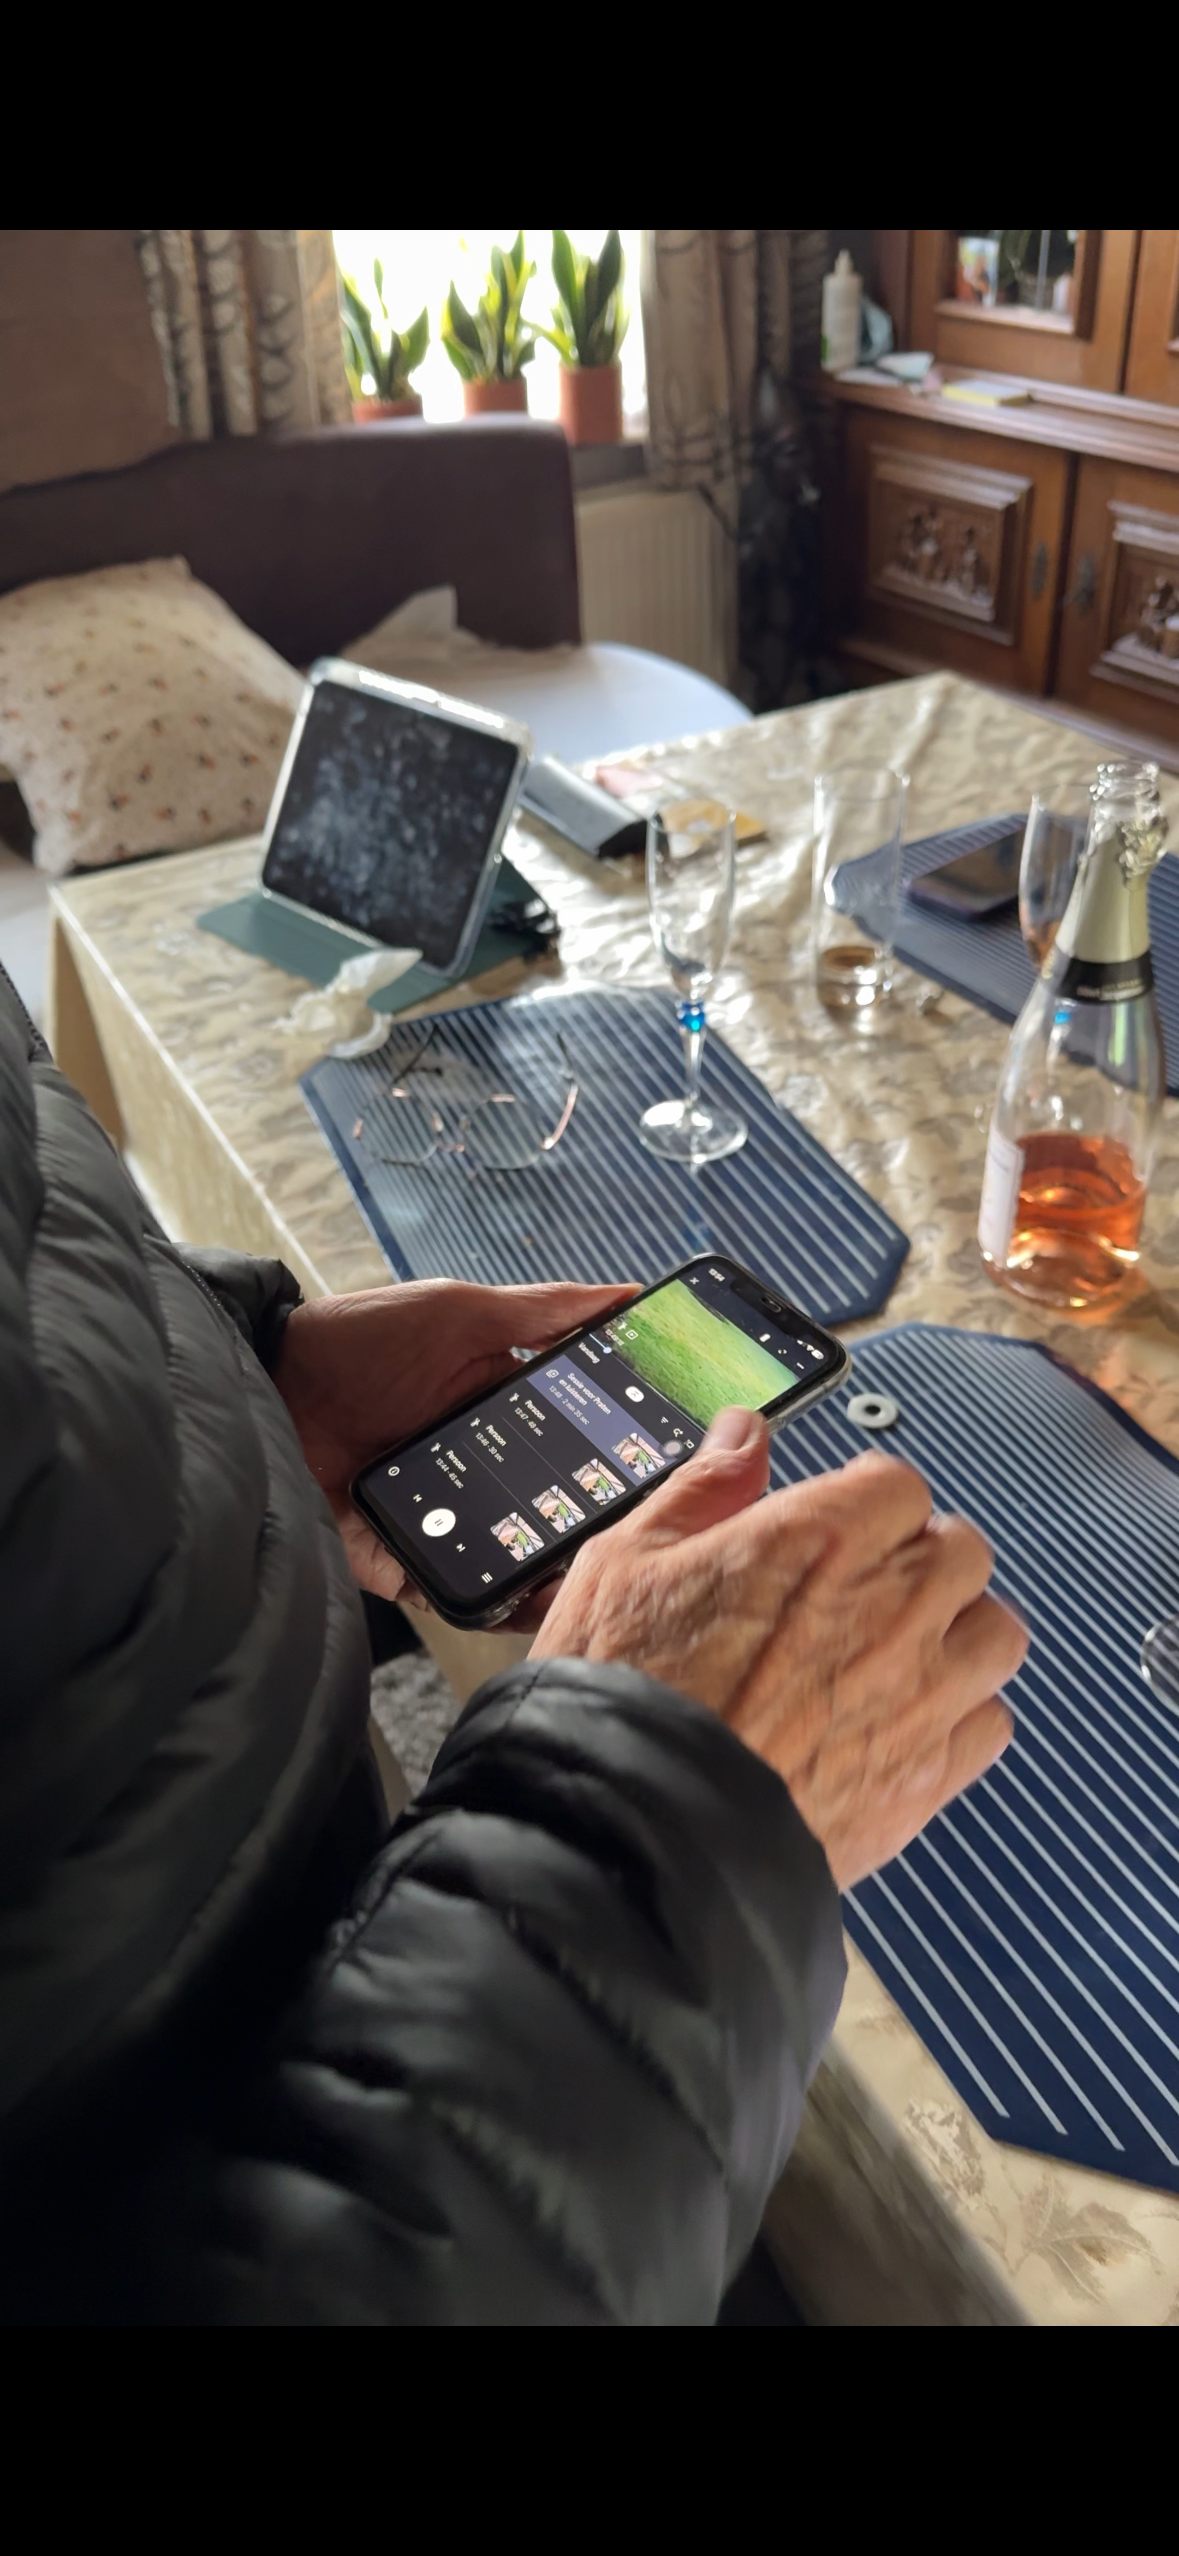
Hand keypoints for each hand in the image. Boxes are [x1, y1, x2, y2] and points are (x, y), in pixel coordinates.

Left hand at [274, 1278, 634, 1603]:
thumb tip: (629, 1296)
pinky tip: (535, 1604)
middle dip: (600, 1527)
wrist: (264, 1384)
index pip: (579, 1445)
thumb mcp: (461, 1312)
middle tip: (651, 1536)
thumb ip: (543, 1310)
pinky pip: (459, 1594)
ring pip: (517, 1560)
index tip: (677, 1469)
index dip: (624, 1460)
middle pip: (555, 1511)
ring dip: (558, 1572)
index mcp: (501, 1412)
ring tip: (603, 1580)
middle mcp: (479, 1473)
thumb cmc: (359, 1338)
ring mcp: (444, 1522)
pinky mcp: (404, 1561)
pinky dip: (496, 1605)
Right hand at [531, 1407, 1025, 1888]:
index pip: (897, 1483)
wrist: (636, 1838)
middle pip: (960, 1548)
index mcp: (820, 1538)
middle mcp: (889, 1606)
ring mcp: (920, 1693)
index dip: (864, 1502)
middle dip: (917, 1559)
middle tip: (862, 1590)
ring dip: (956, 1632)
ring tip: (898, 1656)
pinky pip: (991, 1723)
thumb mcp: (626, 1562)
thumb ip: (701, 1490)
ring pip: (994, 1632)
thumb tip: (743, 1436)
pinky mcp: (929, 1775)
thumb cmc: (620, 1696)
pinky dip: (962, 1716)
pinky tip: (904, 1725)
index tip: (836, 1528)